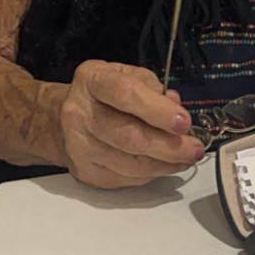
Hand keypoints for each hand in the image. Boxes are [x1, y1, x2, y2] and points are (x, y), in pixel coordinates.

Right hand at [58, 62, 203, 189]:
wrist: (60, 120)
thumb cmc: (101, 95)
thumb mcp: (126, 76)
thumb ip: (153, 89)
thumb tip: (176, 108)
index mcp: (92, 80)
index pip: (125, 95)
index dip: (157, 110)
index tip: (183, 122)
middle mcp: (79, 113)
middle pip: (128, 137)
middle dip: (168, 146)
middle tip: (194, 149)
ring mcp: (79, 146)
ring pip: (130, 164)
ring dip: (165, 164)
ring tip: (186, 159)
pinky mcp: (85, 172)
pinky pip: (126, 179)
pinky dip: (152, 174)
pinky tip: (165, 165)